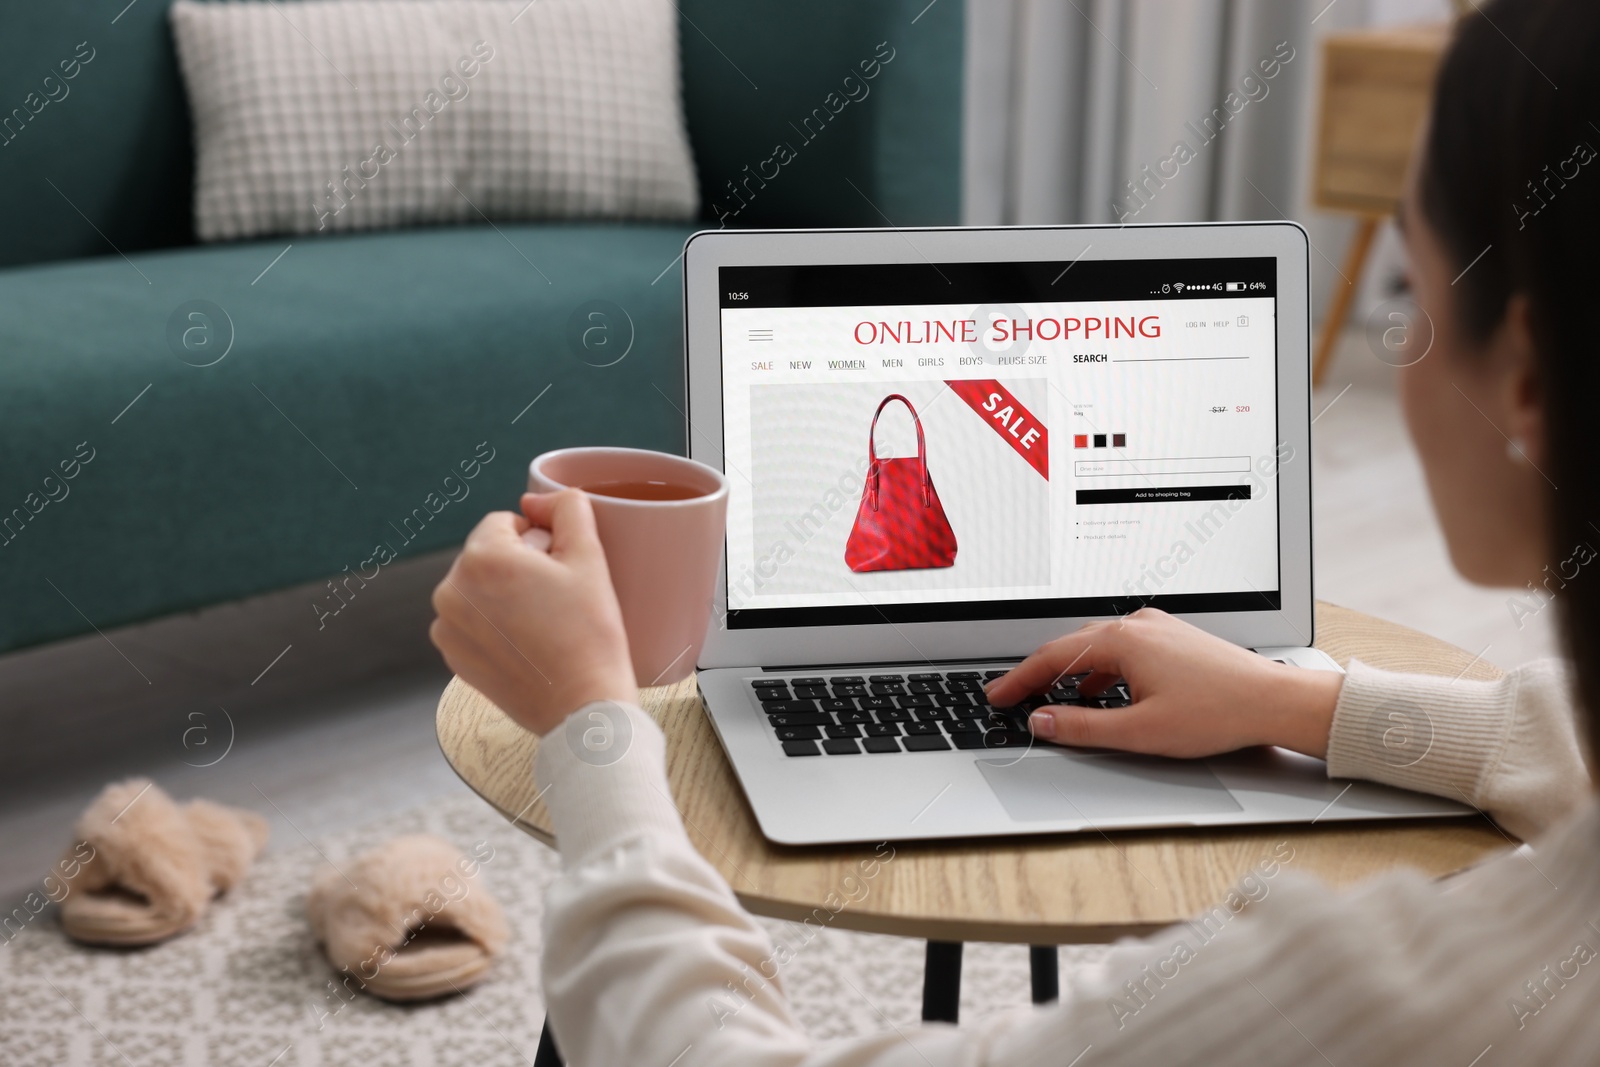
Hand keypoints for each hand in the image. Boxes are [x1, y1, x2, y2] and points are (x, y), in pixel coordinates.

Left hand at [430, 491, 637, 735]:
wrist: (582, 706)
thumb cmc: (590, 634)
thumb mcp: (590, 557)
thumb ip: (567, 508)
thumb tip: (537, 502)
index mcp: (482, 558)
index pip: (505, 524)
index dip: (540, 541)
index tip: (561, 572)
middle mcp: (451, 590)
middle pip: (489, 555)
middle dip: (520, 567)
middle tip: (558, 600)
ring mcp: (447, 627)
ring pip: (479, 588)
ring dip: (505, 595)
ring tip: (543, 624)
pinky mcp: (452, 656)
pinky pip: (471, 621)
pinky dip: (494, 625)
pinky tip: (528, 644)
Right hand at [984, 608, 1342, 758]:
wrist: (1274, 701)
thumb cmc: (1217, 711)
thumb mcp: (1140, 730)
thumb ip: (1082, 727)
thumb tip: (1043, 721)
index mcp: (1123, 640)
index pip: (1053, 658)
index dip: (1019, 680)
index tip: (997, 695)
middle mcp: (1137, 625)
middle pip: (1071, 647)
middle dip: (1039, 673)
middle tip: (1012, 695)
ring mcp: (1157, 629)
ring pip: (1097, 647)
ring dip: (1071, 672)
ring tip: (1052, 697)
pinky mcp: (1173, 639)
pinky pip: (1122, 649)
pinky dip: (1100, 670)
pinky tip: (1102, 692)